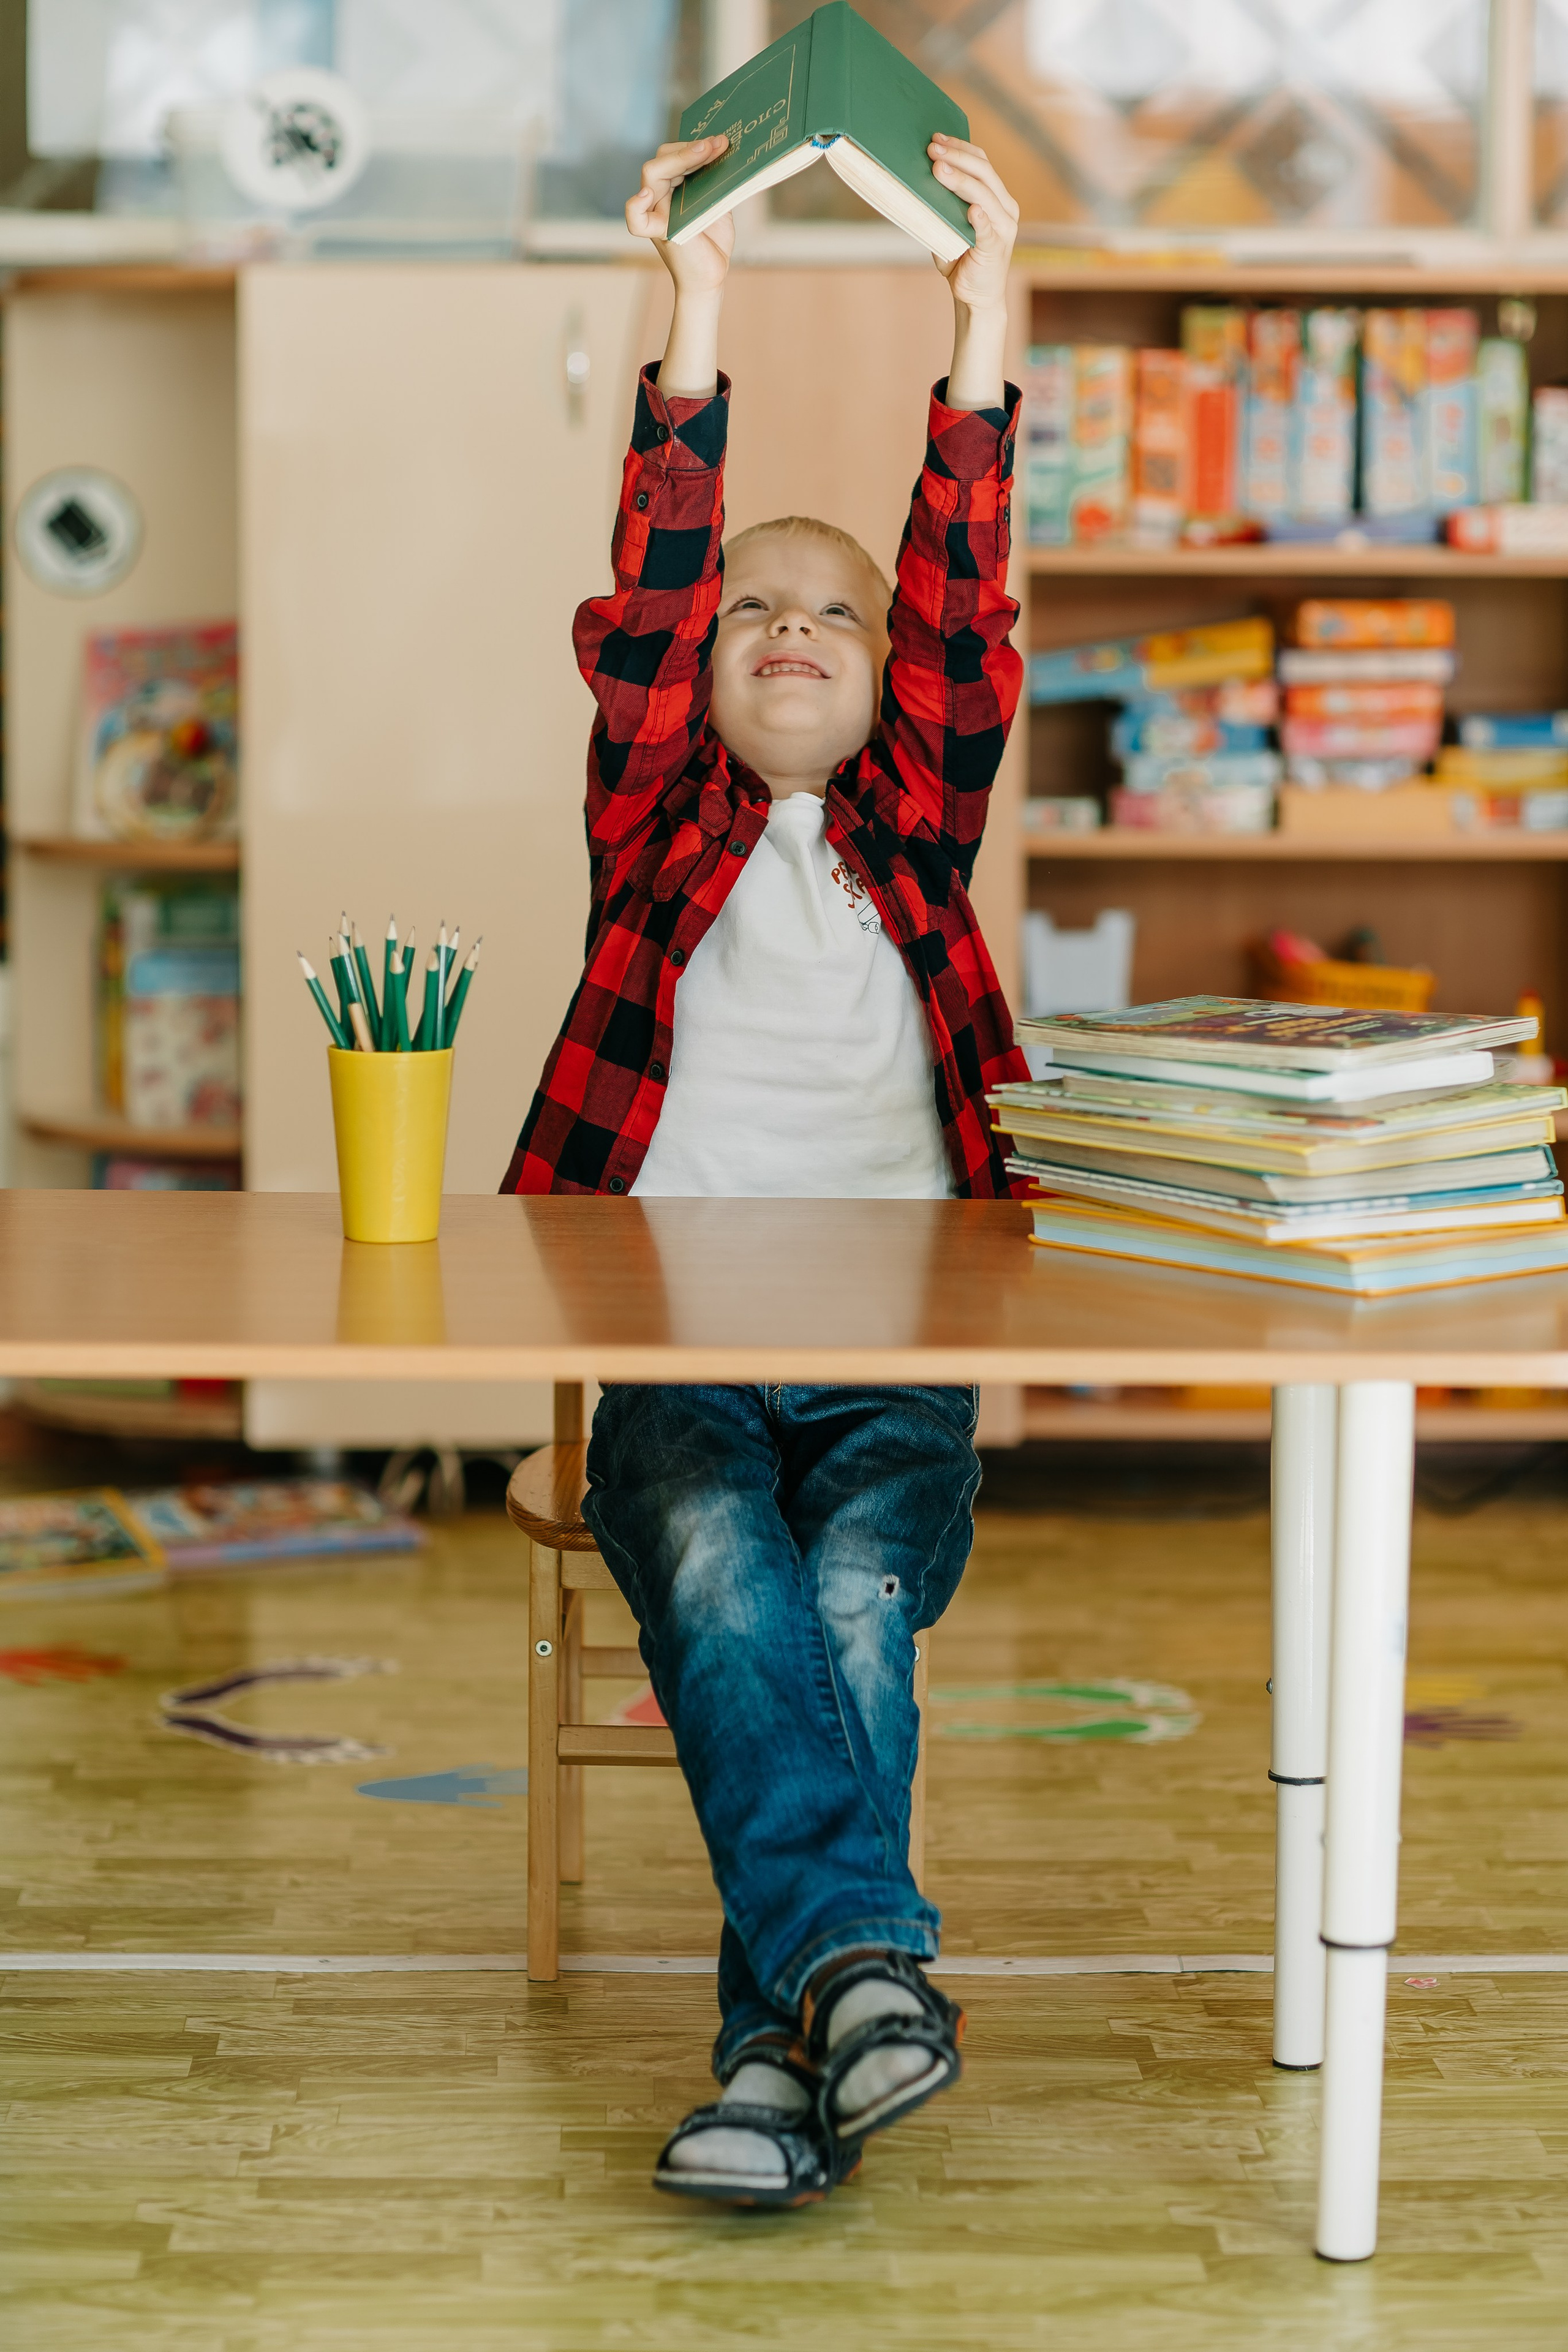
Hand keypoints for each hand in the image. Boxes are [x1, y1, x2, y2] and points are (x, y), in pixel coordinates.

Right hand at [626, 136, 734, 295]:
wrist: (712, 276)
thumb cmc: (713, 241)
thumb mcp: (717, 202)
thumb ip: (714, 178)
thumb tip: (725, 148)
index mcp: (672, 186)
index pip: (673, 154)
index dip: (694, 144)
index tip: (720, 141)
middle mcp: (659, 195)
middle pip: (662, 158)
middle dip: (689, 147)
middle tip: (717, 143)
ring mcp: (655, 211)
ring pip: (651, 173)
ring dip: (679, 158)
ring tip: (706, 151)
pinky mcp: (657, 232)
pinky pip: (635, 218)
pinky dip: (635, 206)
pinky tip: (645, 195)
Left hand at [928, 136, 1017, 314]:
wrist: (974, 297)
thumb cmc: (960, 259)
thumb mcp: (948, 224)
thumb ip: (942, 203)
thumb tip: (916, 177)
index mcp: (996, 197)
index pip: (982, 162)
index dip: (960, 147)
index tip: (935, 138)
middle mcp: (1005, 207)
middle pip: (984, 172)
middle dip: (957, 156)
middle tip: (932, 148)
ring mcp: (1004, 227)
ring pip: (985, 194)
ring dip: (961, 180)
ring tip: (939, 169)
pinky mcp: (996, 248)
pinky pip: (988, 229)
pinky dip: (980, 217)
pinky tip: (971, 208)